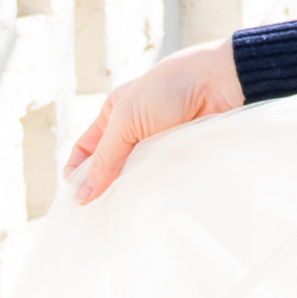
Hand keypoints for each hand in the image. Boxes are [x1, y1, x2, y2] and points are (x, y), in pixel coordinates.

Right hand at [65, 39, 242, 202]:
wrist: (220, 83)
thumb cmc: (169, 89)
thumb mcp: (126, 120)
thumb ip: (104, 159)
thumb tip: (81, 195)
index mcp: (113, 115)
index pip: (85, 151)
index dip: (77, 173)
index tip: (76, 198)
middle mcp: (133, 133)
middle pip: (110, 169)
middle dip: (104, 189)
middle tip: (99, 214)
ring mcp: (157, 147)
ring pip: (136, 179)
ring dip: (131, 192)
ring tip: (124, 210)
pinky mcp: (180, 159)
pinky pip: (162, 181)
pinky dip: (156, 190)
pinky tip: (152, 202)